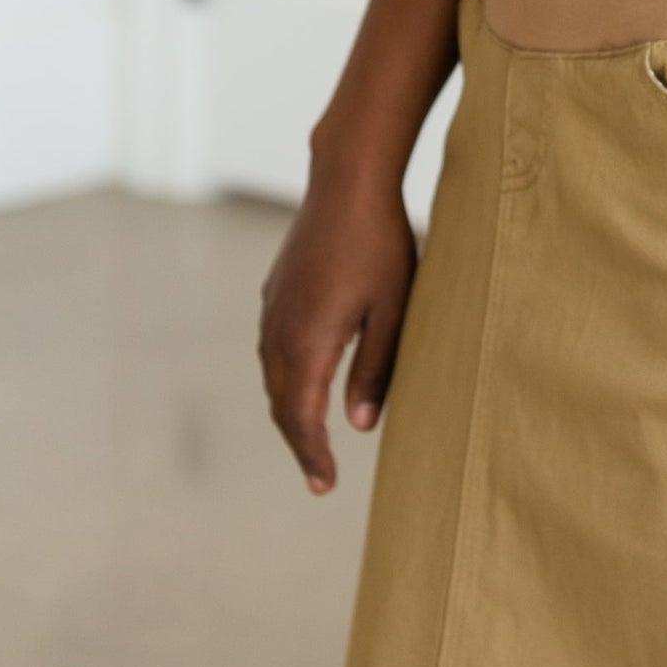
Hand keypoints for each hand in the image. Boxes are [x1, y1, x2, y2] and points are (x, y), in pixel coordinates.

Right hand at [257, 168, 415, 492]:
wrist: (348, 180)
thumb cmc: (382, 243)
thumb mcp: (394, 311)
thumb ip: (375, 369)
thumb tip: (358, 424)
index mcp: (309, 341)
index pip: (302, 417)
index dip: (312, 456)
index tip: (325, 486)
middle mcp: (280, 328)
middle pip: (281, 403)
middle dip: (299, 442)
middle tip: (319, 476)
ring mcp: (273, 306)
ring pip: (273, 375)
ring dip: (290, 409)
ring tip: (312, 436)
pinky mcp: (276, 288)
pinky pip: (273, 347)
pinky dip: (286, 376)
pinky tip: (305, 378)